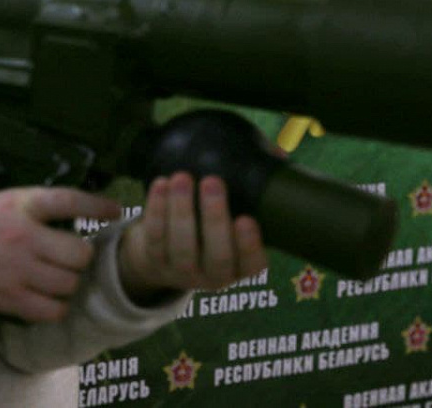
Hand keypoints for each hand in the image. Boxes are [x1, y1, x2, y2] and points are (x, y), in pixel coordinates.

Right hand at [0, 187, 121, 321]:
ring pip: (69, 283)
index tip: (115, 211)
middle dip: (81, 255)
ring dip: (70, 281)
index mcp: (21, 206)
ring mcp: (17, 271)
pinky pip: (52, 310)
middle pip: (78, 253)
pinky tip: (49, 297)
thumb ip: (40, 206)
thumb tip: (83, 214)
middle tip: (72, 255)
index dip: (97, 207)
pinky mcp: (10, 299)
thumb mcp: (6, 200)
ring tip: (59, 276)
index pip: (68, 201)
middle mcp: (22, 237)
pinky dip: (57, 305)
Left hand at [117, 173, 267, 304]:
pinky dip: (156, 209)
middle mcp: (214, 275)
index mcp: (241, 266)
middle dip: (214, 218)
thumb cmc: (214, 223)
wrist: (167, 253)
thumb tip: (277, 157)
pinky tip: (161, 184)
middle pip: (217, 255)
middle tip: (213, 181)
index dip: (249, 245)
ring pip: (182, 246)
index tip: (246, 219)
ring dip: (181, 209)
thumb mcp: (238, 211)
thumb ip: (257, 185)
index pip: (252, 264)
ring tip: (182, 177)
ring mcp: (182, 271)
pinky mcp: (155, 260)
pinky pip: (155, 237)